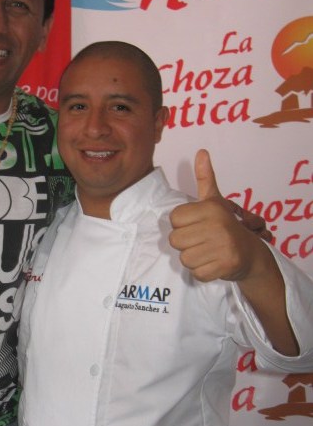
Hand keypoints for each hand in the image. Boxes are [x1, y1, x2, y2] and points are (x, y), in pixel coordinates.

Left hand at [169, 149, 263, 282]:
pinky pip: (196, 273)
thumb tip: (201, 151)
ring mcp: (223, 246)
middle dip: (186, 244)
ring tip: (208, 252)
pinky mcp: (225, 265)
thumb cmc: (226, 226)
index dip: (182, 225)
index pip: (173, 219)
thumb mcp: (216, 201)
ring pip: (184, 259)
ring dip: (194, 259)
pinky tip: (213, 264)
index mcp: (211, 208)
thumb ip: (206, 178)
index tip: (197, 226)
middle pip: (175, 240)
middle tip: (202, 241)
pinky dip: (202, 272)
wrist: (252, 254)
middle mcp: (217, 225)